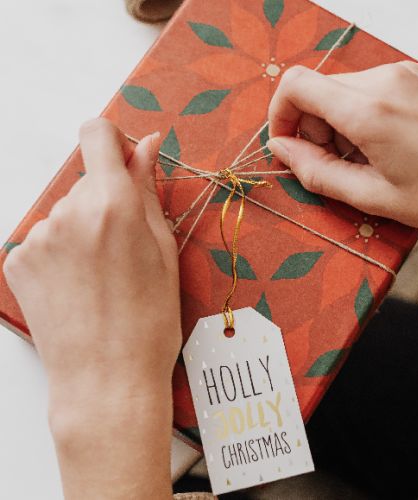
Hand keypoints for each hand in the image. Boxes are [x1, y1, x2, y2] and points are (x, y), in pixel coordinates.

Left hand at [3, 118, 178, 498]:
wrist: (107, 379)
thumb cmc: (151, 320)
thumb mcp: (164, 250)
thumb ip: (149, 190)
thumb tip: (147, 146)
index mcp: (113, 204)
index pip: (96, 133)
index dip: (112, 142)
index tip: (125, 165)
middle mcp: (68, 212)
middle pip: (86, 181)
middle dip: (107, 201)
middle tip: (126, 248)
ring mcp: (36, 237)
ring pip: (66, 212)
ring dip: (83, 229)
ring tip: (102, 275)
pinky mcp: (17, 261)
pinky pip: (44, 238)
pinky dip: (61, 252)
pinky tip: (78, 286)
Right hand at [267, 63, 417, 241]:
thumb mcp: (373, 197)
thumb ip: (317, 172)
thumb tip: (281, 151)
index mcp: (370, 111)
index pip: (296, 85)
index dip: (280, 115)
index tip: (288, 146)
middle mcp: (385, 80)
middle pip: (318, 89)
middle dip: (311, 127)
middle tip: (333, 166)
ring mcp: (405, 74)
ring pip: (343, 90)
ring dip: (338, 123)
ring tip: (365, 161)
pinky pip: (370, 89)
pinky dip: (362, 115)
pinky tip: (384, 147)